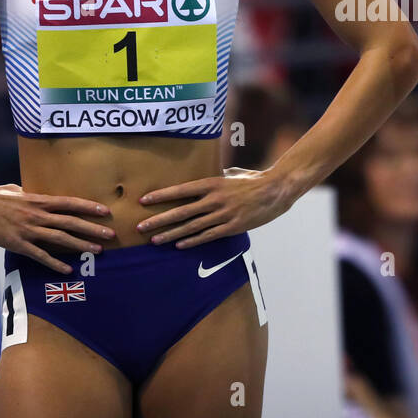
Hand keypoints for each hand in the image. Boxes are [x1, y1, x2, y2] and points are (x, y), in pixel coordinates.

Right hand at [0, 183, 113, 273]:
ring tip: (97, 250)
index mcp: (38, 200)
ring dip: (81, 245)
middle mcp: (38, 214)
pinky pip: (40, 255)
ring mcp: (28, 229)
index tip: (105, 211)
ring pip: (61, 238)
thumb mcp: (14, 189)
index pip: (70, 203)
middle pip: (71, 222)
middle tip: (111, 235)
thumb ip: (26, 193)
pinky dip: (55, 262)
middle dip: (93, 228)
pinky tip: (67, 268)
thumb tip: (30, 191)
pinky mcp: (17, 243)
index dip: (89, 207)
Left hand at [137, 167, 292, 246]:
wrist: (276, 190)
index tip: (144, 201)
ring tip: (154, 240)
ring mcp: (223, 214)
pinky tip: (178, 245)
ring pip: (191, 227)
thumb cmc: (255, 179)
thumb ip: (218, 177)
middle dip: (158, 220)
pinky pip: (207, 236)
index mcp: (213, 183)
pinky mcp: (231, 227)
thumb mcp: (233, 173)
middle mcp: (214, 199)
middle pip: (181, 212)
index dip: (161, 196)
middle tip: (140, 227)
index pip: (181, 190)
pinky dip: (192, 241)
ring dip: (170, 234)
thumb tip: (208, 178)